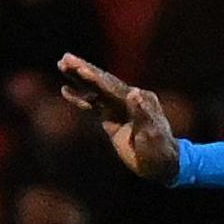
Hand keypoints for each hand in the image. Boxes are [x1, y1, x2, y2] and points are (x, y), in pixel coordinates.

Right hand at [53, 54, 180, 181]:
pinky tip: (65, 90)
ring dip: (80, 78)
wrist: (161, 165)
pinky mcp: (112, 117)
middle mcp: (130, 98)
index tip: (81, 69)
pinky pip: (93, 104)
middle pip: (103, 81)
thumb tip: (134, 92)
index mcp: (141, 99)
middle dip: (84, 70)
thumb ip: (142, 114)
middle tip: (65, 58)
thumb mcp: (152, 134)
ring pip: (96, 89)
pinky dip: (80, 97)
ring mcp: (120, 107)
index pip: (114, 87)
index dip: (96, 78)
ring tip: (62, 64)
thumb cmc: (159, 151)